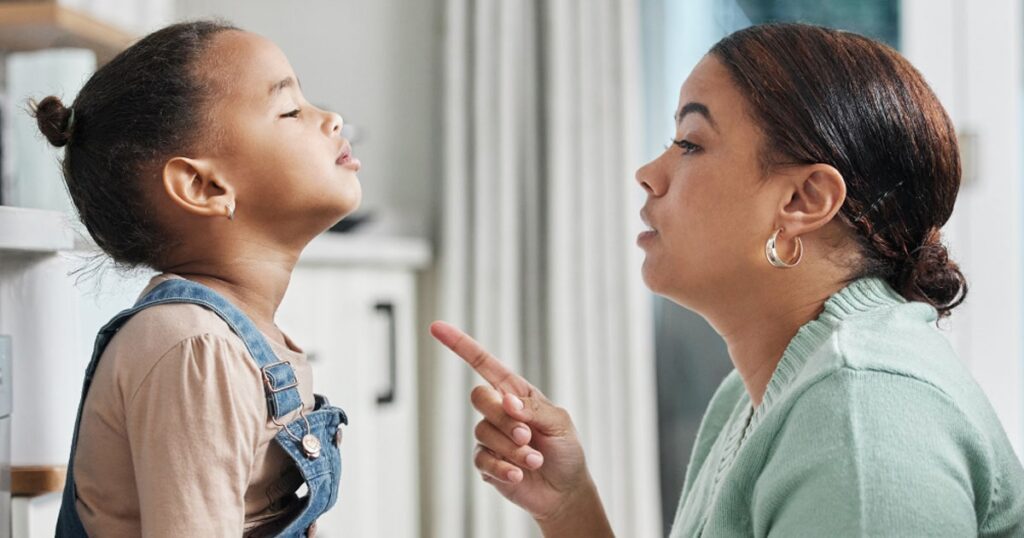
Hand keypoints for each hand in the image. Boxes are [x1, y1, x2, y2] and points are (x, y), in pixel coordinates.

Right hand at [430, 321, 611, 534]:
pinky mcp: (486, 463)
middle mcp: (498, 411)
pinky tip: (519, 475)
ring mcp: (490, 437)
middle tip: (527, 436)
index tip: (437, 327)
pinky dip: (503, 468)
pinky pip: (482, 459)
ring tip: (534, 460)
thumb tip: (506, 402)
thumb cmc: (566, 450)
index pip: (484, 363)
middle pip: (479, 397)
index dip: (460, 345)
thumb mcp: (560, 422)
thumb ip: (533, 409)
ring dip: (512, 449)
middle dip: (504, 418)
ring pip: (482, 431)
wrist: (564, 490)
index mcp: (515, 392)